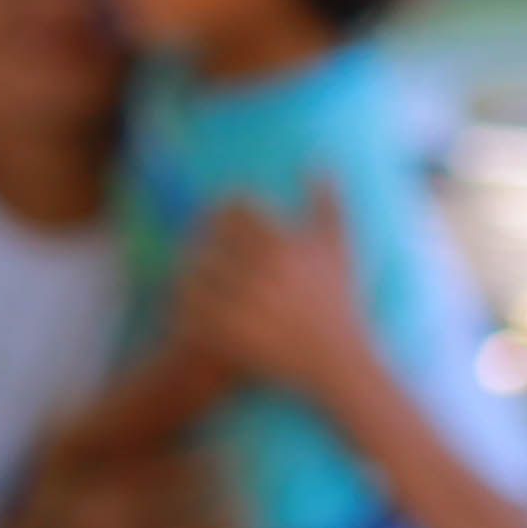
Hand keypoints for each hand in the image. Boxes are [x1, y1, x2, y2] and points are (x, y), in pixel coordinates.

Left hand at [172, 184, 380, 407]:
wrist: (340, 367)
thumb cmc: (338, 305)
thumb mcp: (338, 251)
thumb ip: (328, 203)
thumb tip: (320, 160)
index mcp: (285, 245)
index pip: (233, 208)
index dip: (223, 213)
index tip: (224, 224)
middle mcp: (264, 271)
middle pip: (207, 239)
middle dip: (203, 243)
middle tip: (204, 252)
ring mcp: (245, 304)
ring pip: (192, 272)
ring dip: (190, 274)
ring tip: (197, 281)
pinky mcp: (230, 336)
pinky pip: (190, 311)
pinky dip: (186, 307)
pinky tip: (193, 310)